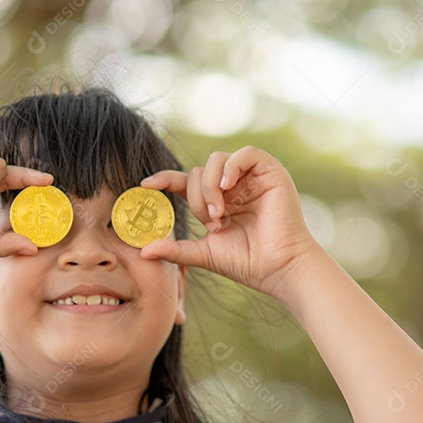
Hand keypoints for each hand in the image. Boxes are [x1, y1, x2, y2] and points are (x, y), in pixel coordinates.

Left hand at [138, 146, 320, 297]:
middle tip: (210, 222)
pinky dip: (232, 166)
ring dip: (210, 186)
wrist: (278, 268)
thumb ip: (176, 249)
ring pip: (217, 160)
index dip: (165, 179)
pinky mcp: (270, 172)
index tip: (146, 185)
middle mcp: (233, 186)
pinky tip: (228, 187)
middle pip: (199, 172)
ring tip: (219, 212)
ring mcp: (251, 178)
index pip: (186, 182)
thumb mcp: (204, 254)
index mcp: (217, 201)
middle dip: (197, 197)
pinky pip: (245, 153)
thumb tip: (144, 251)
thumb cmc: (247, 263)